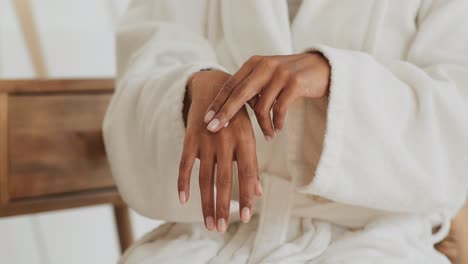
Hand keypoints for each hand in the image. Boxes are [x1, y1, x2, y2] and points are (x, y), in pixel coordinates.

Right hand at [178, 70, 261, 232]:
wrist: (213, 86)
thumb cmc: (236, 117)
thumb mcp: (249, 134)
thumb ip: (252, 163)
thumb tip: (259, 192)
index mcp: (245, 140)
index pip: (248, 174)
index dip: (246, 197)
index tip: (245, 217)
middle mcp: (226, 141)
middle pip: (224, 180)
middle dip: (224, 206)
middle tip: (221, 228)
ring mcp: (207, 140)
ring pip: (205, 177)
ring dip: (206, 203)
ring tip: (209, 223)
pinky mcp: (190, 138)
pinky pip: (185, 163)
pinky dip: (183, 182)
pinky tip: (183, 200)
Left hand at [203, 53, 329, 140]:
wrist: (322, 68)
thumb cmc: (289, 77)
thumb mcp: (267, 76)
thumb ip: (250, 87)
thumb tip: (227, 111)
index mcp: (254, 63)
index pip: (230, 84)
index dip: (217, 103)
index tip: (206, 119)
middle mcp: (264, 65)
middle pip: (239, 93)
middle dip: (225, 113)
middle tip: (214, 130)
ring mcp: (280, 73)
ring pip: (261, 106)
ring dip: (263, 125)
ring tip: (267, 136)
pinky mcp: (295, 83)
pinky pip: (279, 109)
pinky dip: (277, 123)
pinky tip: (277, 130)